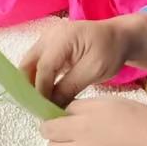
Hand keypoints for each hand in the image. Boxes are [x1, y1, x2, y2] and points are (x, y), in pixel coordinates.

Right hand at [19, 16, 135, 105]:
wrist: (118, 37)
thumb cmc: (110, 51)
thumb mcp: (94, 71)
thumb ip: (70, 87)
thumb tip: (50, 105)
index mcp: (62, 38)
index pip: (43, 67)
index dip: (41, 90)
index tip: (44, 110)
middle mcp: (49, 35)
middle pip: (28, 63)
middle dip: (28, 86)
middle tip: (36, 109)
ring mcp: (47, 39)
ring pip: (29, 64)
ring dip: (31, 83)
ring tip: (40, 104)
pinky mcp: (48, 46)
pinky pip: (37, 63)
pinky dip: (38, 78)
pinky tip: (45, 93)